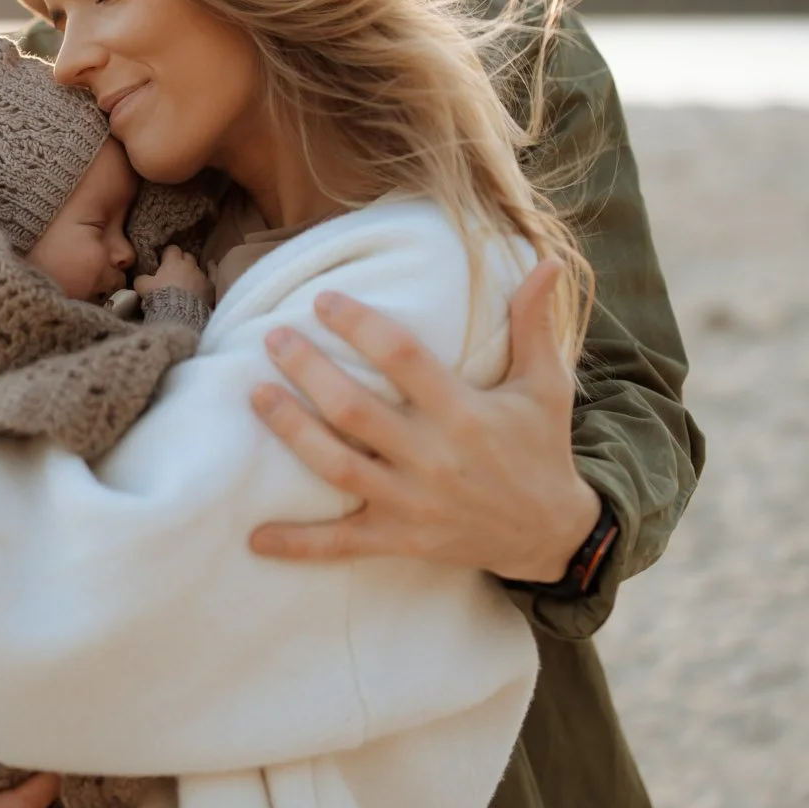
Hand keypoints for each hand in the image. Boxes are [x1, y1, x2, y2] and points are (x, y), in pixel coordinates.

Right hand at [134, 245, 214, 308]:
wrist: (179, 314)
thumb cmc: (159, 297)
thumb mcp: (142, 287)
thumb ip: (142, 278)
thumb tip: (143, 277)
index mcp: (173, 262)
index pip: (171, 250)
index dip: (167, 255)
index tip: (163, 262)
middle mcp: (189, 265)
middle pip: (186, 256)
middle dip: (181, 261)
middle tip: (173, 271)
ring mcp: (201, 275)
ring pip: (197, 266)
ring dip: (192, 270)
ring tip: (187, 277)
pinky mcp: (210, 287)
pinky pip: (213, 273)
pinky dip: (211, 269)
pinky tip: (211, 265)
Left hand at [247, 260, 600, 580]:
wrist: (553, 535)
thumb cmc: (541, 448)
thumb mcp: (546, 386)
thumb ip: (534, 325)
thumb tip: (548, 263)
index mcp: (464, 413)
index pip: (402, 358)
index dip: (359, 325)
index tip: (322, 299)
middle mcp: (433, 458)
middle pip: (355, 410)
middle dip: (308, 371)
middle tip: (272, 338)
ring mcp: (412, 503)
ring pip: (337, 466)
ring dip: (292, 431)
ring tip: (255, 394)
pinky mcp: (401, 539)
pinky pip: (342, 544)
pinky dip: (299, 544)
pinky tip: (256, 538)